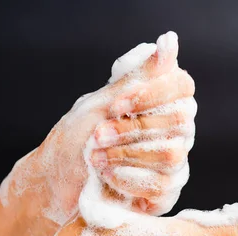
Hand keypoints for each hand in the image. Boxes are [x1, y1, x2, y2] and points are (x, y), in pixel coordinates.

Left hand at [0, 31, 195, 235]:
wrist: (54, 184)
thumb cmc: (76, 140)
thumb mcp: (101, 103)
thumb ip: (138, 76)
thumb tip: (170, 40)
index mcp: (161, 103)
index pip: (182, 87)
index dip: (153, 94)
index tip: (117, 105)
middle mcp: (174, 132)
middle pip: (179, 122)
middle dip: (132, 130)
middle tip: (98, 136)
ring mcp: (172, 164)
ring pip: (170, 155)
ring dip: (126, 155)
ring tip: (96, 157)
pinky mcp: (164, 193)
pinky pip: (161, 185)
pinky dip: (128, 179)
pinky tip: (107, 178)